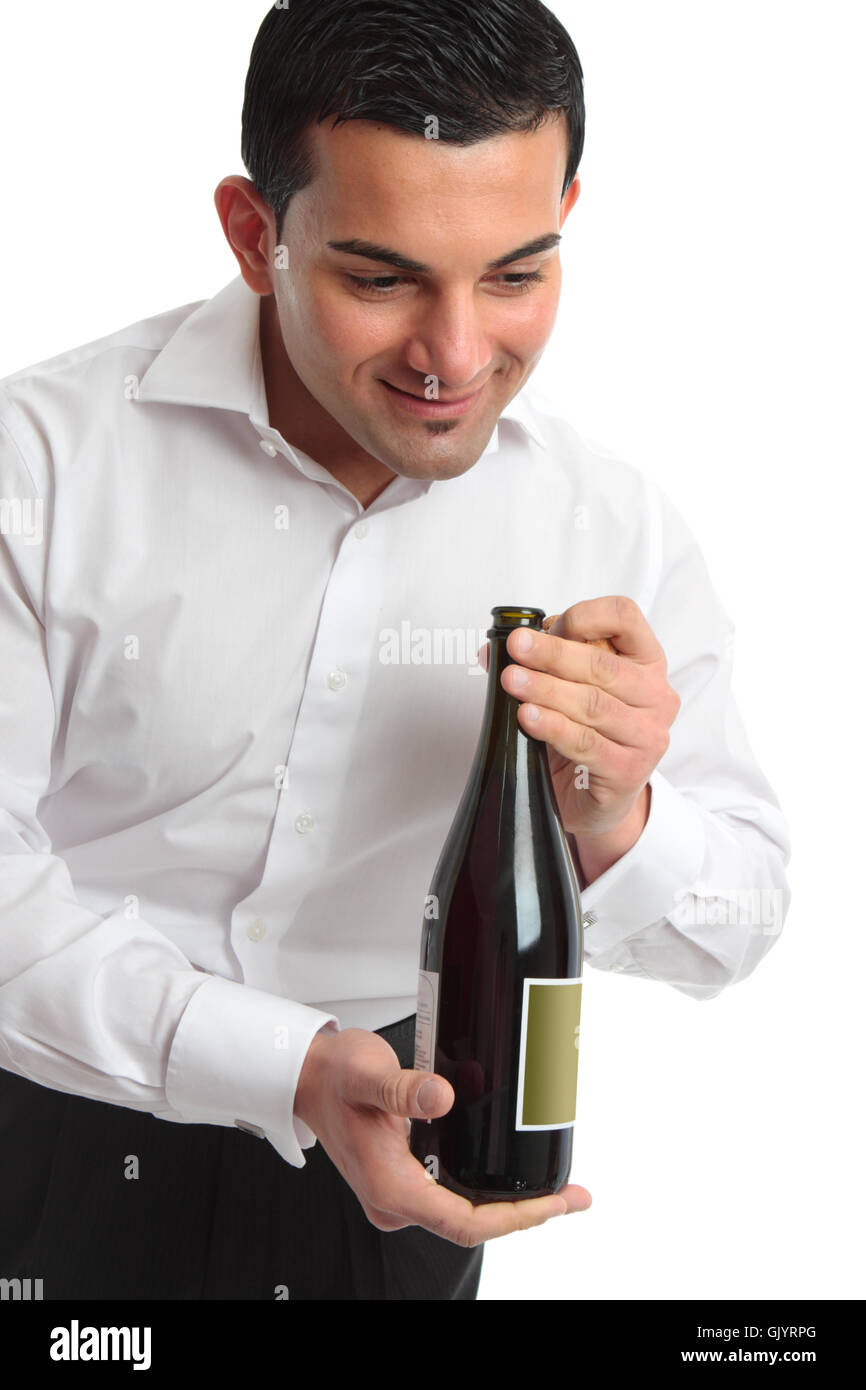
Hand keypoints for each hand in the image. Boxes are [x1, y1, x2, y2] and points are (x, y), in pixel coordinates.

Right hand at [294, 1027, 591, 1246]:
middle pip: (471, 1224)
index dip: (516, 1218)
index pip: (463, 1223)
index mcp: (389, 1186)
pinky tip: (512, 1174)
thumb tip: (443, 1097)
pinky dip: (488, 1190)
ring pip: (464, 1213)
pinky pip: (454, 1196)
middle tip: (572, 1196)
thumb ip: (404, 1087)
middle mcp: (394, 1200)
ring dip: (510, 1204)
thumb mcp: (368, 1074)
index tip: (554, 1204)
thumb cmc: (334, 1077)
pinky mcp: (405, 1179)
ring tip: (554, 1189)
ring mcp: (399, 1193)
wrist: (309, 1076)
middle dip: (525, 1214)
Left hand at [484, 597, 679, 840]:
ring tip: (513, 681)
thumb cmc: (586, 733)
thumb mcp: (567, 689)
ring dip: (547, 690)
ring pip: (593, 704)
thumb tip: (493, 650)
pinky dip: (553, 727)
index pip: (626, 618)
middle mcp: (656, 695)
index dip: (586, 616)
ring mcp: (647, 736)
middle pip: (604, 665)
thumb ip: (539, 663)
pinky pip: (586, 744)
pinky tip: (528, 717)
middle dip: (553, 654)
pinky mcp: (629, 771)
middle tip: (517, 648)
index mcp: (646, 661)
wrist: (595, 798)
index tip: (548, 624)